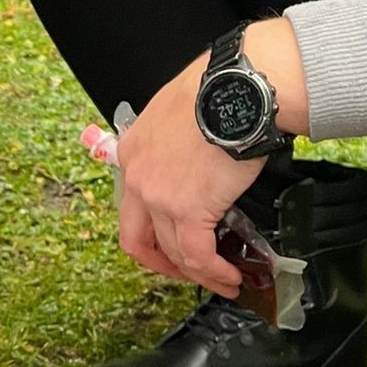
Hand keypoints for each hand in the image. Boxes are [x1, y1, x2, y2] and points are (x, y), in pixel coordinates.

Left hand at [116, 20, 308, 295]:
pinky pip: (198, 256)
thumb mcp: (176, 112)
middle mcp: (137, 178)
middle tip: (186, 271)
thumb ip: (173, 143)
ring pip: (173, 252)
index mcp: (131, 152)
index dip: (149, 232)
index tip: (167, 242)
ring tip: (221, 278)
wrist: (236, 88)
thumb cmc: (218, 90)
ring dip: (198, 272)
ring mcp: (159, 197)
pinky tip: (229, 276)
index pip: (130, 206)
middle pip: (137, 239)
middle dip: (162, 263)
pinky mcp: (189, 210)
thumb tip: (194, 159)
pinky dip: (214, 273)